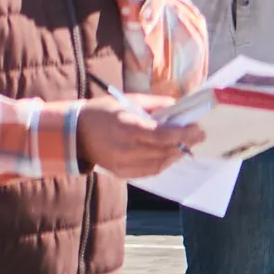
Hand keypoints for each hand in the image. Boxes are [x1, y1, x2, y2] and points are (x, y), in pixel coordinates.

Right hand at [72, 96, 189, 177]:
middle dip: (185, 142)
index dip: (184, 134)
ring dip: (176, 154)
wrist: (74, 133)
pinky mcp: (122, 173)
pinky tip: (169, 154)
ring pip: (160, 163)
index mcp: (126, 126)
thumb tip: (180, 107)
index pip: (162, 135)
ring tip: (184, 144)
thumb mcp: (128, 100)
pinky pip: (150, 171)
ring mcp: (123, 163)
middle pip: (165, 150)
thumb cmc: (102, 112)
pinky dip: (163, 163)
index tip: (198, 129)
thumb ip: (156, 104)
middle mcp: (125, 148)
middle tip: (197, 135)